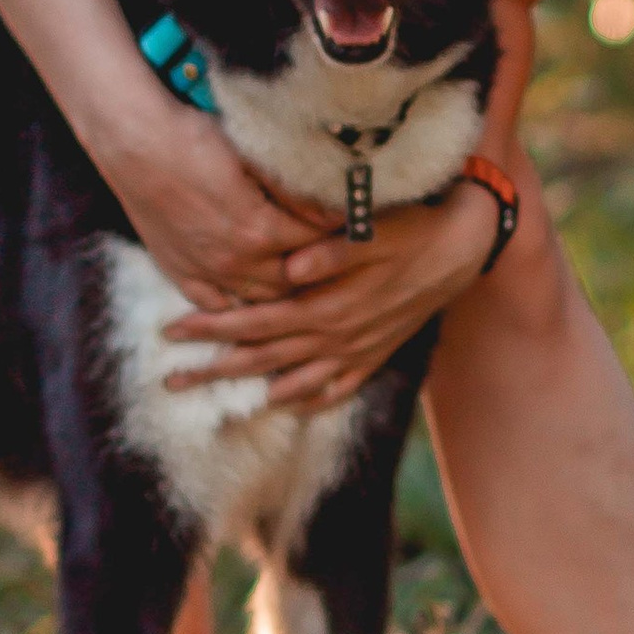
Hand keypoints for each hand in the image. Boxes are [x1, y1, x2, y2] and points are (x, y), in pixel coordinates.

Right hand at [97, 93, 323, 308]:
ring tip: (298, 276)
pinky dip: (235, 306)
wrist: (134, 144)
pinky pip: (213, 305)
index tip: (353, 225)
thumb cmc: (195, 139)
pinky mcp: (179, 271)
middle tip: (330, 257)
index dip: (338, 232)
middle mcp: (236, 261)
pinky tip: (248, 298)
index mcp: (260, 230)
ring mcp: (206, 271)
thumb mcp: (254, 158)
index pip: (316, 242)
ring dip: (280, 291)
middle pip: (293, 281)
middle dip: (315, 270)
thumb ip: (294, 190)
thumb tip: (333, 208)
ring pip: (258, 300)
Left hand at [158, 186, 501, 409]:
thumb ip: (330, 250)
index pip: (254, 321)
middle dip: (213, 370)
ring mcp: (356, 350)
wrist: (463, 247)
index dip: (211, 326)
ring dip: (252, 391)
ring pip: (294, 381)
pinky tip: (289, 405)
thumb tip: (289, 268)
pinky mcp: (375, 352)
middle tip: (171, 379)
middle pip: (262, 359)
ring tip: (217, 403)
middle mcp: (336, 336)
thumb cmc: (411, 227)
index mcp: (326, 305)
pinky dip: (309, 400)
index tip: (171, 328)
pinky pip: (336, 388)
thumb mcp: (373, 230)